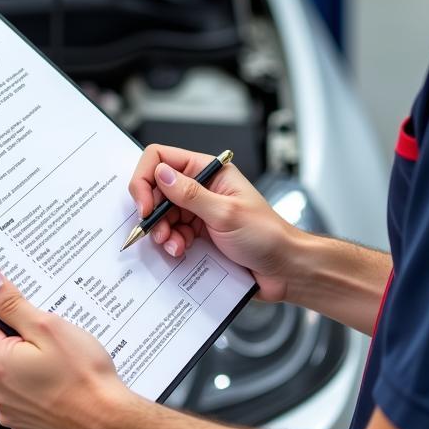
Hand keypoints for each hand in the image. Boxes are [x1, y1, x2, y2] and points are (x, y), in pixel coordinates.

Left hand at [0, 269, 135, 428]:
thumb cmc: (83, 377)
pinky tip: (62, 385)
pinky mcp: (25, 424)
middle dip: (24, 342)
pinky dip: (40, 389)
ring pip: (14, 374)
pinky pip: (25, 396)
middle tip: (55, 344)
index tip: (34, 321)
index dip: (12, 317)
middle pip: (1, 350)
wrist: (106, 421)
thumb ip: (12, 304)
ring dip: (32, 366)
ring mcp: (10, 412)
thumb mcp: (49, 326)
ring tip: (62, 366)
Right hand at [127, 144, 297, 301]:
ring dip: (162, 231)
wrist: (284, 269)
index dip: (146, 178)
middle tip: (156, 231)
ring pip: (162, 214)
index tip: (144, 205)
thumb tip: (160, 174)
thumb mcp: (226, 213)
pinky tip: (181, 251)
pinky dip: (171, 244)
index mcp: (209, 171)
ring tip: (174, 245)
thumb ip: (191, 194)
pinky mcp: (198, 234)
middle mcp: (201, 188)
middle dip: (152, 211)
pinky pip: (172, 235)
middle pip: (156, 189)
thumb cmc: (267, 236)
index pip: (162, 158)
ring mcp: (199, 211)